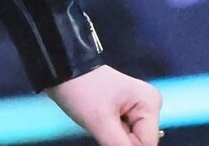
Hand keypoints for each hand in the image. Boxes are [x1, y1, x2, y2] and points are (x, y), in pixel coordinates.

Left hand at [45, 64, 162, 145]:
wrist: (59, 69)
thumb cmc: (80, 91)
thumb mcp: (100, 123)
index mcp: (150, 103)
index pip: (147, 143)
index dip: (125, 145)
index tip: (106, 134)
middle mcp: (148, 104)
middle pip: (140, 140)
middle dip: (119, 139)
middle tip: (100, 124)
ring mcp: (136, 107)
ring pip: (130, 138)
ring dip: (113, 136)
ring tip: (98, 120)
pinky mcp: (124, 109)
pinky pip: (123, 132)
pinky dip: (110, 132)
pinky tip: (99, 119)